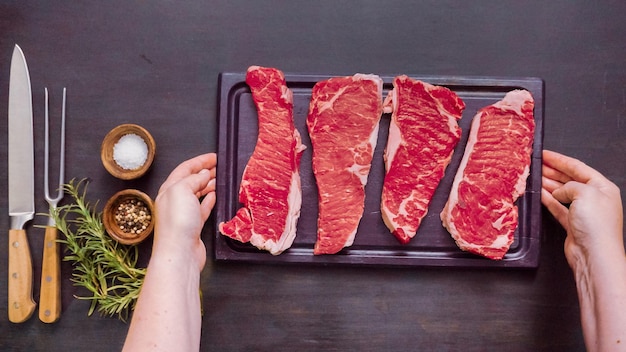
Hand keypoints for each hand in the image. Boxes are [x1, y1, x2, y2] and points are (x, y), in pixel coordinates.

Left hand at [153, 153, 216, 269]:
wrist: (179, 252)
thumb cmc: (177, 222)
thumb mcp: (182, 190)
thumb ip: (193, 179)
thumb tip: (204, 174)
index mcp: (169, 189)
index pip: (185, 169)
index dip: (200, 161)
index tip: (214, 157)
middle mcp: (174, 200)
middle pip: (190, 180)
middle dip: (205, 171)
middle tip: (219, 166)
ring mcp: (183, 213)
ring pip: (197, 193)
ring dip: (208, 184)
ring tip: (220, 179)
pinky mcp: (193, 226)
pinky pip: (202, 208)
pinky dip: (209, 200)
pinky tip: (215, 196)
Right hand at [541, 150, 622, 268]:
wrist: (594, 254)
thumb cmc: (596, 223)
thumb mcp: (584, 193)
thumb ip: (569, 185)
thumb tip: (558, 190)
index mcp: (602, 187)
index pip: (578, 168)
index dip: (560, 160)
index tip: (544, 154)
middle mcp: (594, 198)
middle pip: (570, 179)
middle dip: (553, 171)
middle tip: (537, 164)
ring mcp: (583, 212)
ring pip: (563, 193)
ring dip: (549, 184)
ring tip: (535, 176)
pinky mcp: (572, 224)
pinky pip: (558, 207)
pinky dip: (548, 199)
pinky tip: (539, 193)